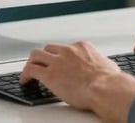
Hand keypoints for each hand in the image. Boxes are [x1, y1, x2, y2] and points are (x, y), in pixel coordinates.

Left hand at [20, 41, 134, 119]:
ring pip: (36, 55)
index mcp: (82, 47)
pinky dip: (25, 75)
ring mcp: (58, 61)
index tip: (60, 63)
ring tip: (29, 71)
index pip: (66, 48)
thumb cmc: (109, 81)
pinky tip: (25, 81)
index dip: (61, 56)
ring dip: (32, 62)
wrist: (104, 88)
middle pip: (49, 48)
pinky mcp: (50, 74)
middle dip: (45, 56)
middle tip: (42, 64)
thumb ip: (103, 64)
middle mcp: (68, 51)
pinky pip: (31, 70)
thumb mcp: (109, 65)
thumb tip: (107, 68)